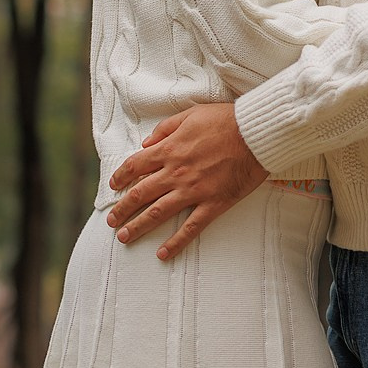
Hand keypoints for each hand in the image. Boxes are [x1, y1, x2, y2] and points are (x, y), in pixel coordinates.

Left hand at [106, 102, 266, 259]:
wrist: (256, 133)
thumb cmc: (226, 120)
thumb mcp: (191, 114)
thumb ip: (166, 128)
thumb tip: (147, 142)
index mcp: (170, 150)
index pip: (135, 166)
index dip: (120, 177)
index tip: (114, 185)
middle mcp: (176, 172)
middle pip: (140, 193)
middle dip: (122, 209)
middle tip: (112, 220)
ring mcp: (194, 190)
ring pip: (158, 213)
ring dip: (138, 226)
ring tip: (124, 237)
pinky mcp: (213, 203)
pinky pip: (191, 227)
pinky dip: (175, 242)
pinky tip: (162, 253)